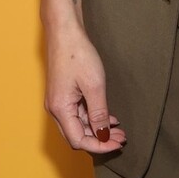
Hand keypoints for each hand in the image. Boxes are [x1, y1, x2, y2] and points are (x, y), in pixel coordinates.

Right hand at [43, 20, 126, 153]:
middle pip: (77, 136)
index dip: (99, 146)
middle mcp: (56, 108)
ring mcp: (58, 102)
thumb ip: (99, 114)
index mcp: (60, 108)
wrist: (64, 31)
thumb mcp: (94, 86)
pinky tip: (109, 118)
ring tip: (119, 130)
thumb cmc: (77, 54)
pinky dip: (93, 119)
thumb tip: (103, 136)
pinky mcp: (63, 94)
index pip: (79, 140)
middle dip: (100, 140)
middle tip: (122, 138)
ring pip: (78, 126)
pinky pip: (78, 114)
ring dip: (98, 130)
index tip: (118, 144)